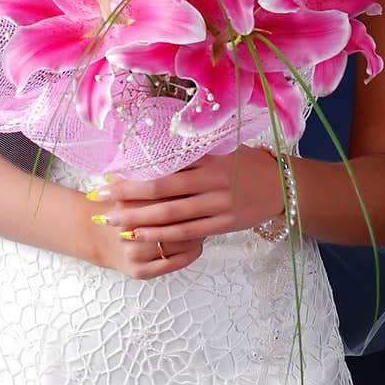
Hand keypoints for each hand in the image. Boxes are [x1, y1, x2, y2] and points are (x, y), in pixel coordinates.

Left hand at [89, 147, 286, 267]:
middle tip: (100, 201)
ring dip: (138, 220)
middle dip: (127, 197)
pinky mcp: (223, 225)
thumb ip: (194, 154)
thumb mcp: (224, 150)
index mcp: (209, 159)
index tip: (109, 176)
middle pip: (161, 191)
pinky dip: (161, 234)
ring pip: (170, 215)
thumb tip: (156, 150)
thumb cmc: (248, 163)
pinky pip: (187, 232)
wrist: (285, 187)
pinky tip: (141, 234)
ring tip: (113, 221)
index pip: (164, 167)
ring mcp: (218, 205)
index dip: (135, 174)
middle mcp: (212, 182)